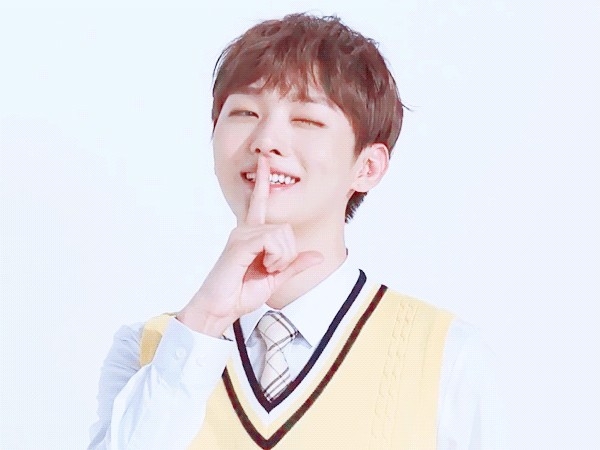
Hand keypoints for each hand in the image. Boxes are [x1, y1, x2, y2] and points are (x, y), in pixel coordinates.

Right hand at [177, 155, 322, 335]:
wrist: (219, 309)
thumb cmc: (240, 294)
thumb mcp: (275, 279)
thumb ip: (295, 265)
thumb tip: (318, 256)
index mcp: (252, 235)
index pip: (259, 203)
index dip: (263, 182)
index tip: (264, 162)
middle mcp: (245, 230)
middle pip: (285, 229)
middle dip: (287, 254)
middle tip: (271, 269)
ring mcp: (241, 235)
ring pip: (281, 234)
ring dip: (281, 258)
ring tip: (265, 270)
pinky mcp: (240, 243)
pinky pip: (271, 240)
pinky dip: (275, 257)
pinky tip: (264, 267)